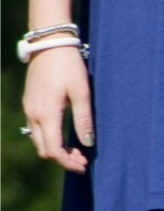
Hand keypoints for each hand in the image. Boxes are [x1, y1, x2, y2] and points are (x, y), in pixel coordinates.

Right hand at [20, 47, 93, 172]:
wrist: (49, 44)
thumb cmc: (69, 67)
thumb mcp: (82, 93)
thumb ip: (84, 120)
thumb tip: (88, 143)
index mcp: (47, 114)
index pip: (53, 150)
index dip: (68, 162)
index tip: (84, 166)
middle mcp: (33, 114)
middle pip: (44, 149)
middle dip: (62, 159)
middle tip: (83, 160)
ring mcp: (29, 108)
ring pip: (39, 140)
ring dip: (56, 149)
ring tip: (77, 150)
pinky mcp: (30, 103)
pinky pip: (37, 129)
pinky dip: (50, 138)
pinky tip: (66, 136)